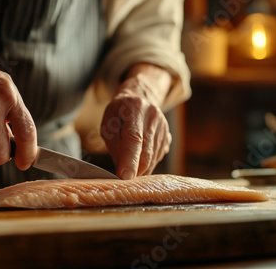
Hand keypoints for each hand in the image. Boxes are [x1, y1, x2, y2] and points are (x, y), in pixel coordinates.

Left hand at [100, 64, 171, 178]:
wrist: (138, 98)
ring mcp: (163, 127)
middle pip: (146, 152)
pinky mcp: (168, 137)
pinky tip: (138, 155)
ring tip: (128, 161)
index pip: (134, 138)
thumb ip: (114, 146)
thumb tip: (122, 170)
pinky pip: (156, 158)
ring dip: (139, 168)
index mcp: (135, 108)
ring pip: (152, 159)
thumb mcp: (108, 125)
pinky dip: (146, 163)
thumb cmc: (118, 113)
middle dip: (134, 170)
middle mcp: (153, 116)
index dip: (130, 159)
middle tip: (121, 176)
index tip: (124, 176)